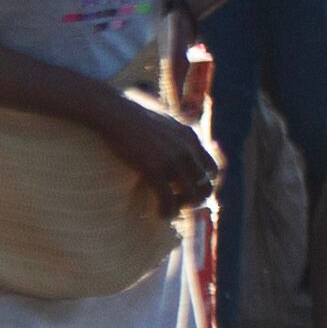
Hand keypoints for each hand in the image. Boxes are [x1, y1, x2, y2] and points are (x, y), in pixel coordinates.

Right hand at [103, 89, 227, 211]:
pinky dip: (167, 211)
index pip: (212, 168)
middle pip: (205, 185)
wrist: (114, 112)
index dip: (205, 183)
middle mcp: (187, 149)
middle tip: (182, 204)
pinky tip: (161, 215)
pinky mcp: (153, 169)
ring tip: (171, 210)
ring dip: (181, 207)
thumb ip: (178, 135)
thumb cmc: (134, 116)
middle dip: (196, 199)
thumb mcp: (166, 121)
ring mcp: (171, 160)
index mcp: (191, 138)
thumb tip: (180, 145)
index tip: (192, 190)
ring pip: (189, 195)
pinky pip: (167, 199)